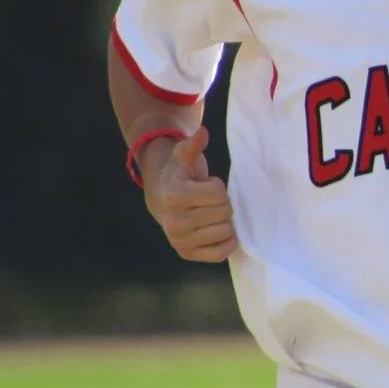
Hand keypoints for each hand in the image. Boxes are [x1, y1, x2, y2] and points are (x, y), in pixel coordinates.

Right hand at [143, 126, 236, 262]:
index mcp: (173, 195)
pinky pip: (221, 253)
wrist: (161, 197)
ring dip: (223, 221)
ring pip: (226, 232)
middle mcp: (173, 222)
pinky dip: (226, 241)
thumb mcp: (184, 156)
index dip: (217, 186)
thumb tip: (202, 132)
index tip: (204, 185)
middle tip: (208, 201)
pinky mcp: (187, 254)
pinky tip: (217, 229)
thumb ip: (192, 145)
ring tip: (209, 213)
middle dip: (222, 203)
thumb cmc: (179, 174)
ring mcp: (179, 241)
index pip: (219, 193)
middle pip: (224, 212)